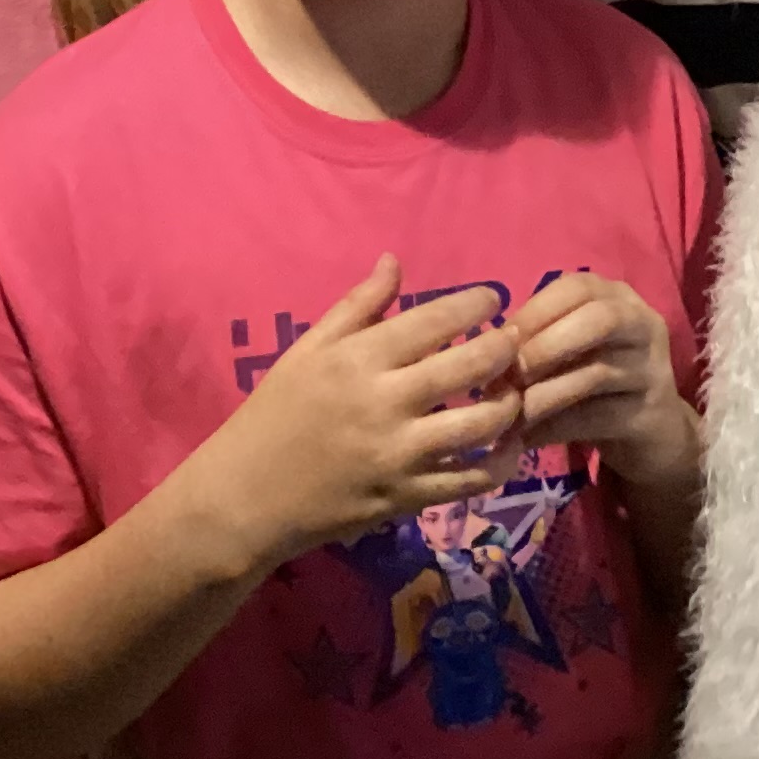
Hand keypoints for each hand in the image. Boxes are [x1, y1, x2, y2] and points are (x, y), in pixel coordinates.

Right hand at [173, 256, 524, 574]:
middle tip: (511, 340)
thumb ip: (357, 305)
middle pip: (470, 366)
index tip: (492, 298)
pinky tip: (506, 445)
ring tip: (512, 389)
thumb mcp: (308, 350)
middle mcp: (385, 403)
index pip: (435, 320)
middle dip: (504, 347)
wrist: (247, 496)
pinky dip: (500, 462)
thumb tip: (394, 261)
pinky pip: (471, 480)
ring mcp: (400, 455)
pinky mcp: (408, 498)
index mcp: (358, 359)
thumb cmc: (276, 414)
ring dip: (510, 402)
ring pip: (482, 425)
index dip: (476, 305)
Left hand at [507, 272, 699, 495]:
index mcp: (619, 299)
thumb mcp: (573, 351)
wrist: (653, 436)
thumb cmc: (600, 383)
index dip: (535, 311)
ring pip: (596, 373)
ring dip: (543, 393)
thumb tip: (485, 350)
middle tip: (510, 375)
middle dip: (546, 345)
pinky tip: (526, 438)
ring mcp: (653, 371)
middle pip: (599, 320)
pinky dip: (555, 427)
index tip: (499, 341)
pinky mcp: (650, 415)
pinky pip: (597, 417)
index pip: (578, 287)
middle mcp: (644, 325)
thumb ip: (540, 340)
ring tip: (508, 413)